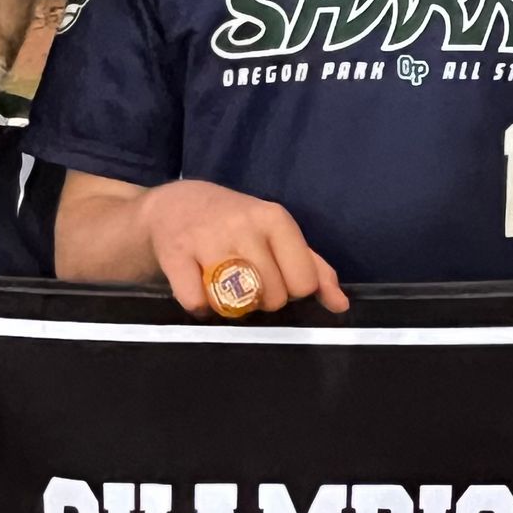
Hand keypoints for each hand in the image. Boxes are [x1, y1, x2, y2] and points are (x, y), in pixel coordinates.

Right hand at [143, 180, 348, 315]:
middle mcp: (243, 225)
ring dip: (231, 306)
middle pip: (273, 297)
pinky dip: (199, 306)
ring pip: (237, 303)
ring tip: (223, 287)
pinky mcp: (175, 255)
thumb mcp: (277, 234)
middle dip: (261, 299)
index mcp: (275, 219)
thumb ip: (313, 268)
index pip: (303, 282)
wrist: (172, 206)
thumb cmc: (233, 223)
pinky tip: (197, 287)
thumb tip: (340, 304)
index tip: (274, 277)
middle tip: (244, 281)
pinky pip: (198, 303)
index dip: (291, 290)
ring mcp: (207, 240)